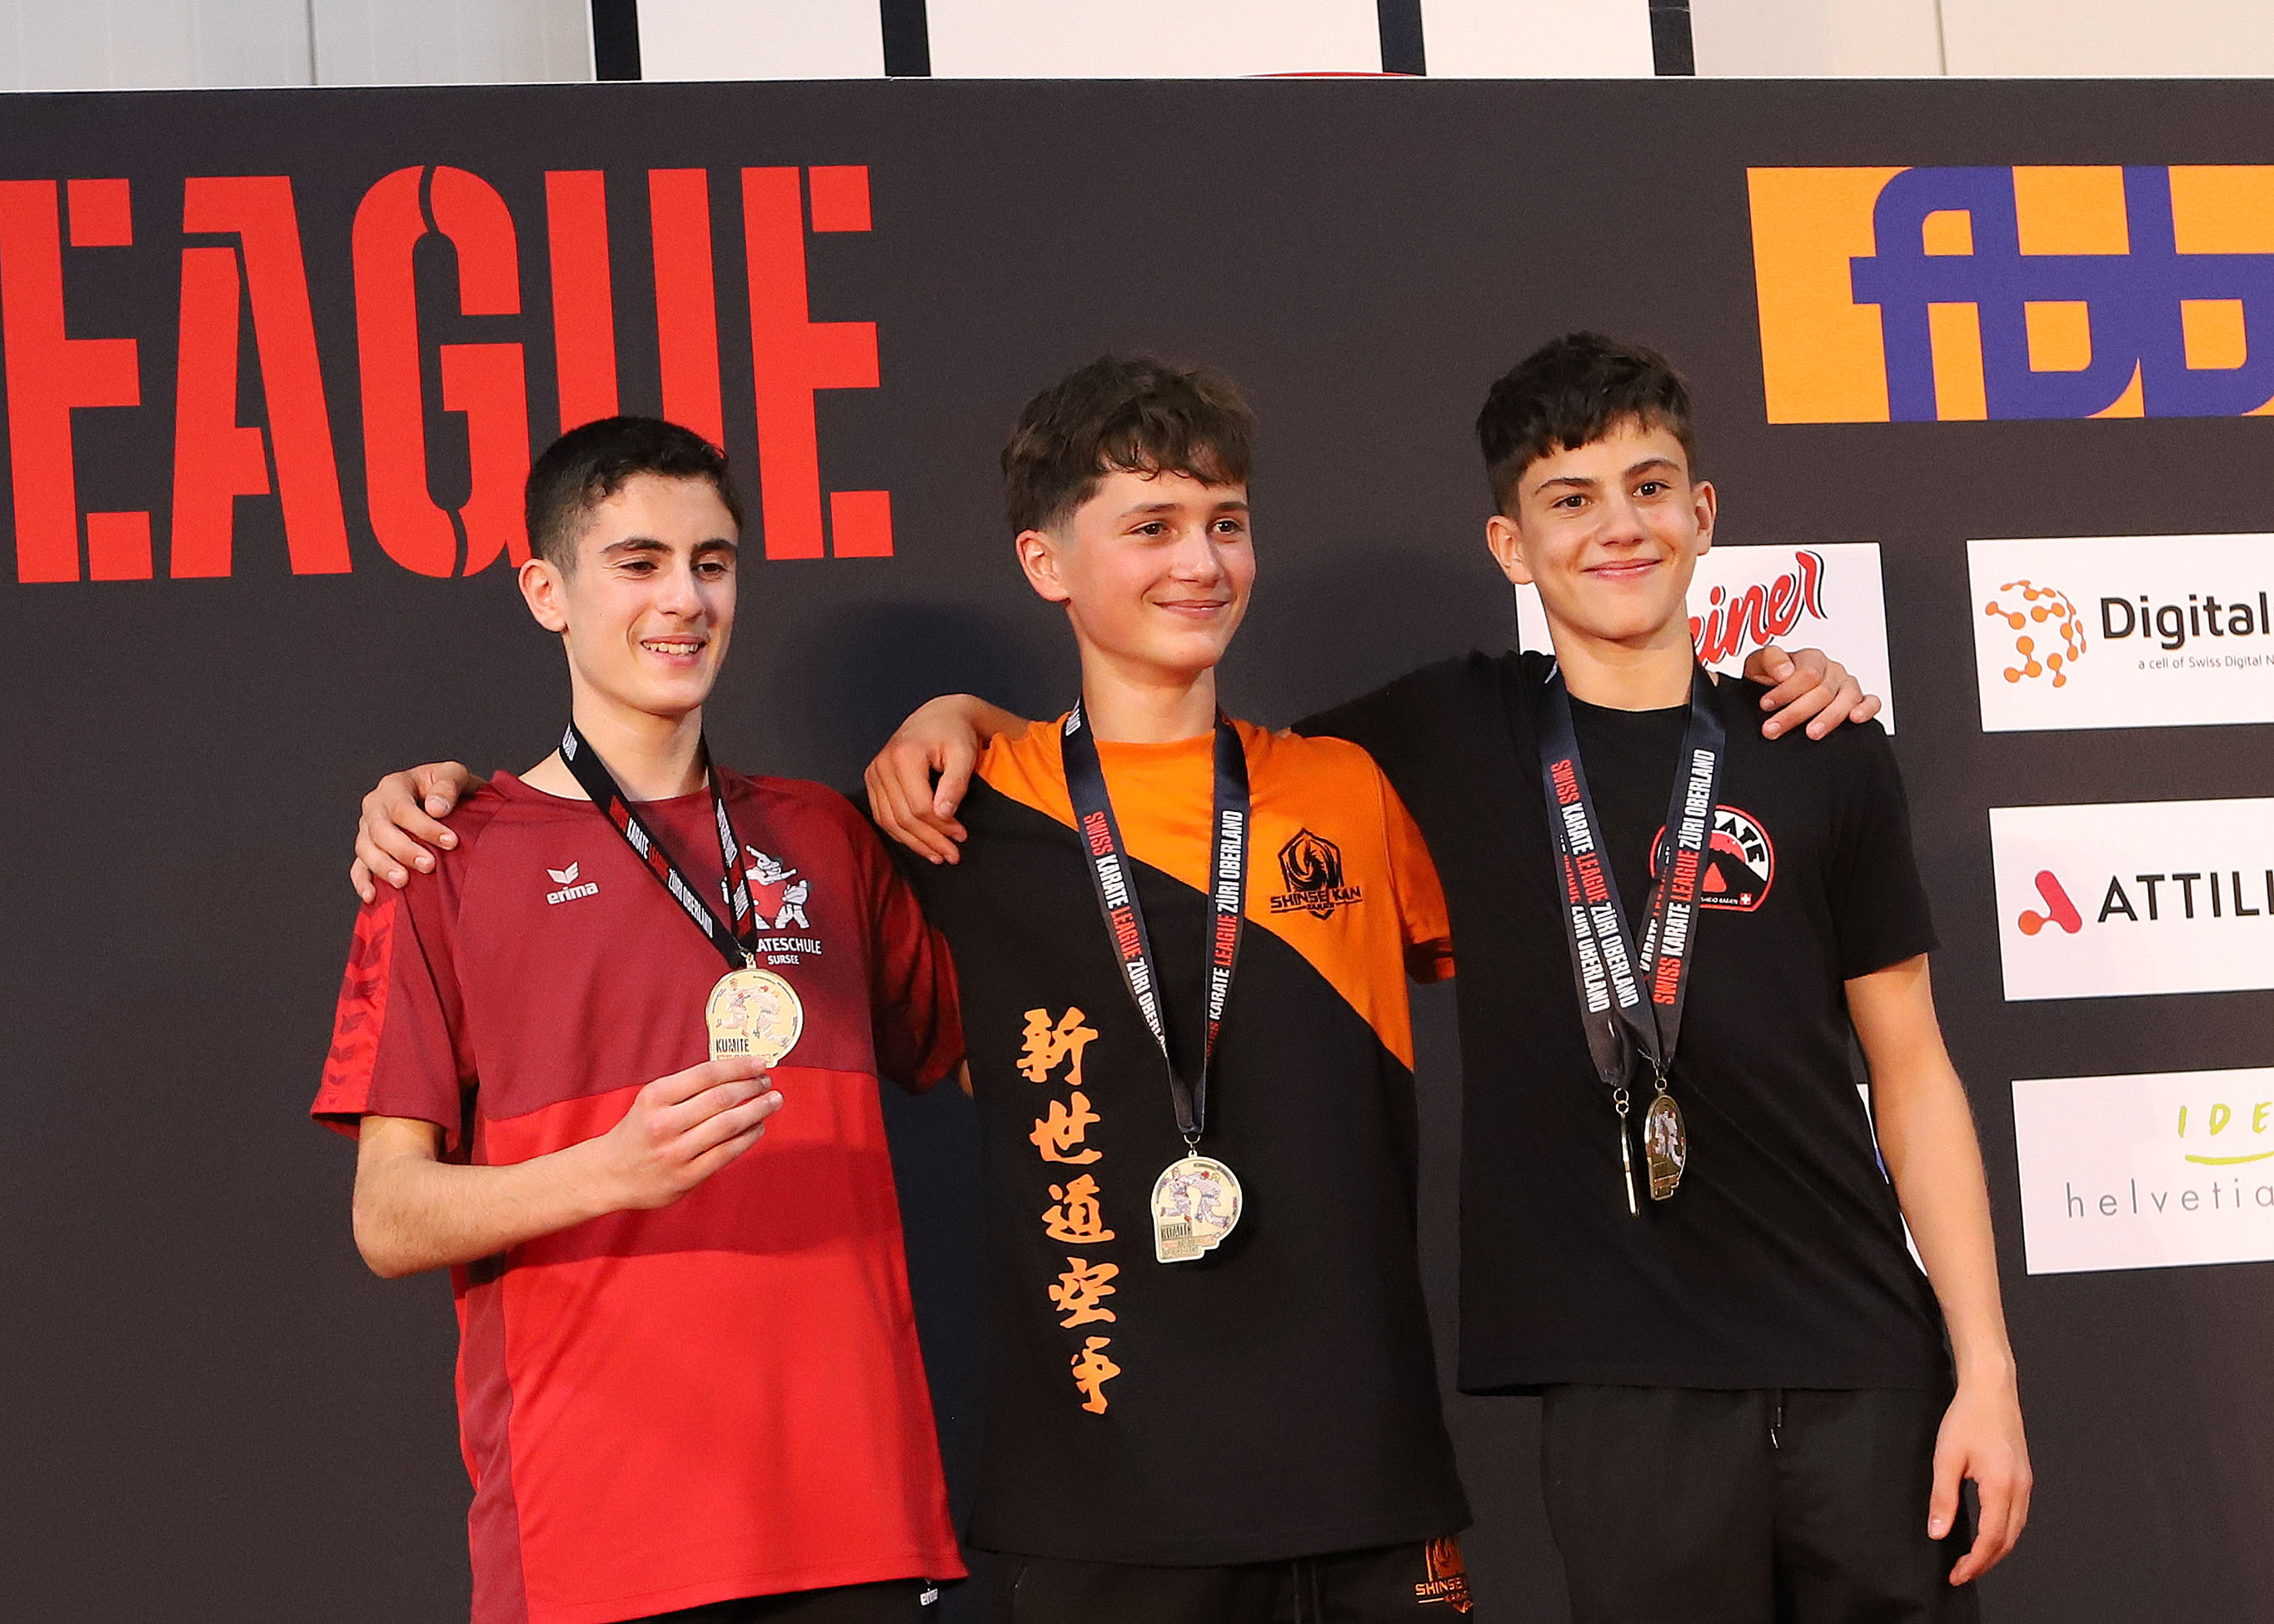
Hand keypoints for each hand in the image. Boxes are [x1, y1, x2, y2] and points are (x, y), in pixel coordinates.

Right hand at [350, 761, 484, 901]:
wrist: (444, 802)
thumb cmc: (449, 788)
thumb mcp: (455, 775)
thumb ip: (449, 784)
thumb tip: (436, 809)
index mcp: (394, 786)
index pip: (403, 809)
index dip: (426, 827)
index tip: (451, 842)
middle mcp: (375, 806)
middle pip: (381, 831)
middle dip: (404, 850)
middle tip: (429, 866)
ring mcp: (367, 829)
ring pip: (366, 850)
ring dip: (383, 867)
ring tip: (403, 881)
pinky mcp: (368, 851)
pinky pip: (358, 867)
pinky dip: (362, 882)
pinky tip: (372, 896)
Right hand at [584, 1056, 783, 1210]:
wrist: (609, 1173)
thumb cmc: (638, 1131)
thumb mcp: (651, 1101)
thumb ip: (686, 1088)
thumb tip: (735, 1072)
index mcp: (655, 1097)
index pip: (706, 1074)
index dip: (738, 1067)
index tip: (759, 1063)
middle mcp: (664, 1123)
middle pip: (721, 1098)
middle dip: (752, 1087)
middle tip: (768, 1082)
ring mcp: (675, 1152)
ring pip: (728, 1125)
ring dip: (757, 1110)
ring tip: (772, 1101)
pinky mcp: (685, 1176)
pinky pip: (726, 1153)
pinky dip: (747, 1138)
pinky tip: (757, 1127)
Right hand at [863, 695, 989, 864]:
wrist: (939, 717)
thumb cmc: (955, 734)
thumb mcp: (964, 754)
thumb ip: (956, 783)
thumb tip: (944, 814)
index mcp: (904, 755)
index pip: (919, 805)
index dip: (941, 826)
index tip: (962, 836)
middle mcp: (882, 764)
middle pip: (903, 817)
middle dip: (929, 840)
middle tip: (952, 855)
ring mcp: (873, 772)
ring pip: (889, 821)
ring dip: (914, 843)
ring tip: (938, 855)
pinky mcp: (872, 779)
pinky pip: (882, 815)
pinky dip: (900, 833)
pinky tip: (919, 843)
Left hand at [1744, 644, 1881, 738]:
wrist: (1773, 690)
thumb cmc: (1770, 677)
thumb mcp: (1759, 664)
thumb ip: (1770, 660)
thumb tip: (1785, 671)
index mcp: (1811, 659)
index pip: (1806, 674)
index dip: (1785, 691)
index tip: (1766, 705)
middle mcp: (1831, 670)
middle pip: (1822, 691)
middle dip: (1796, 713)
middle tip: (1774, 728)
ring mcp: (1846, 685)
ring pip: (1847, 699)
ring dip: (1829, 717)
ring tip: (1812, 733)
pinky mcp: (1857, 700)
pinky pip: (1871, 702)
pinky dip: (1866, 709)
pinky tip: (1855, 718)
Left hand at [1931, 1373, 2032, 1584]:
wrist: (1991, 1389)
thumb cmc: (1968, 1417)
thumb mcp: (1946, 1458)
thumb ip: (1943, 1498)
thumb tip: (1938, 1532)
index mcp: (2002, 1487)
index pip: (1991, 1540)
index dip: (1975, 1563)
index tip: (1957, 1575)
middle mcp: (2020, 1489)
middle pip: (2007, 1541)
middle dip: (1986, 1563)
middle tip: (1962, 1573)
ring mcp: (2026, 1483)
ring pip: (2016, 1531)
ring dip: (1996, 1550)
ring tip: (1973, 1560)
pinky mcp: (2024, 1477)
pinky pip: (2017, 1516)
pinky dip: (2004, 1533)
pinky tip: (1988, 1534)